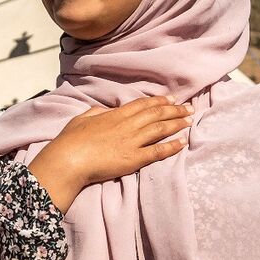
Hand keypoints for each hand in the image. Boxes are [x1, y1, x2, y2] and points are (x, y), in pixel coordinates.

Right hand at [28, 95, 193, 211]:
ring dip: (177, 123)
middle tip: (189, 108)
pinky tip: (183, 142)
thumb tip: (102, 110)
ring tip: (190, 120)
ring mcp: (132, 142)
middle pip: (156, 114)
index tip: (172, 100)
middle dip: (175, 110)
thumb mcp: (81, 119)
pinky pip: (158, 151)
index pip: (143, 104)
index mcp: (115, 115)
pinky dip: (172, 146)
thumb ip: (95, 113)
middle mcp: (128, 126)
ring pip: (161, 129)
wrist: (69, 160)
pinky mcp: (134, 159)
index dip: (159, 101)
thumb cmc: (71, 140)